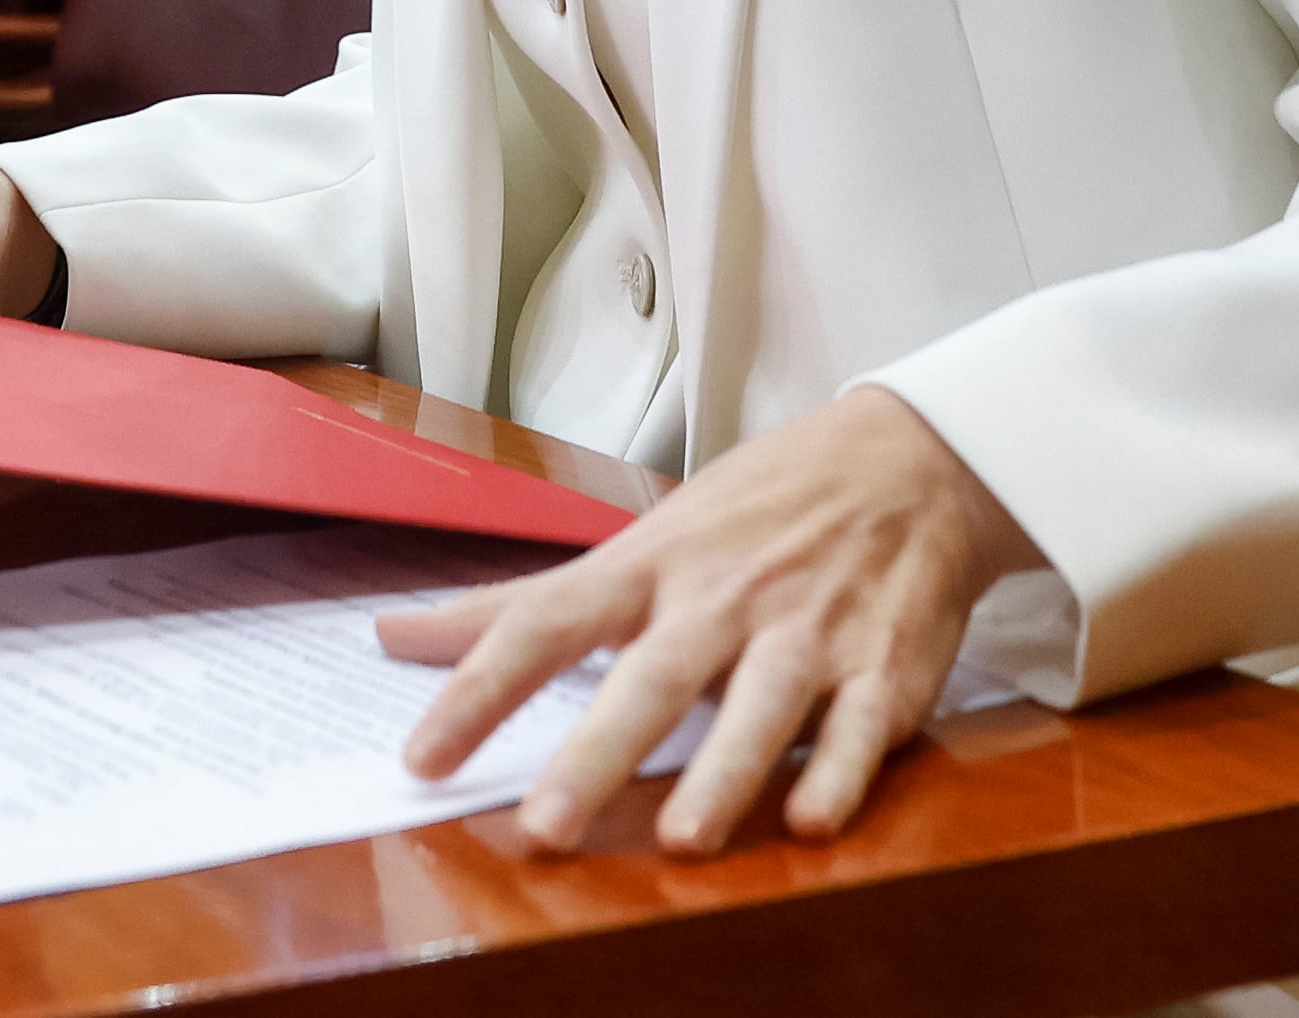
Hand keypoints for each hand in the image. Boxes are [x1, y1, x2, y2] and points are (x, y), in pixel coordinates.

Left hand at [376, 383, 1039, 858]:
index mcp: (650, 566)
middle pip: (651, 678)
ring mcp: (806, 631)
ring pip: (759, 706)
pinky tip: (813, 819)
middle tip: (546, 825)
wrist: (905, 460)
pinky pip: (860, 725)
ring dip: (723, 773)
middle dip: (597, 753)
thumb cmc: (754, 509)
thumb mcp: (638, 541)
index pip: (545, 623)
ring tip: (682, 838)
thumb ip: (520, 604)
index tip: (423, 756)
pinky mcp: (884, 665)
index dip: (480, 688)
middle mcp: (721, 598)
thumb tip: (394, 636)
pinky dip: (839, 772)